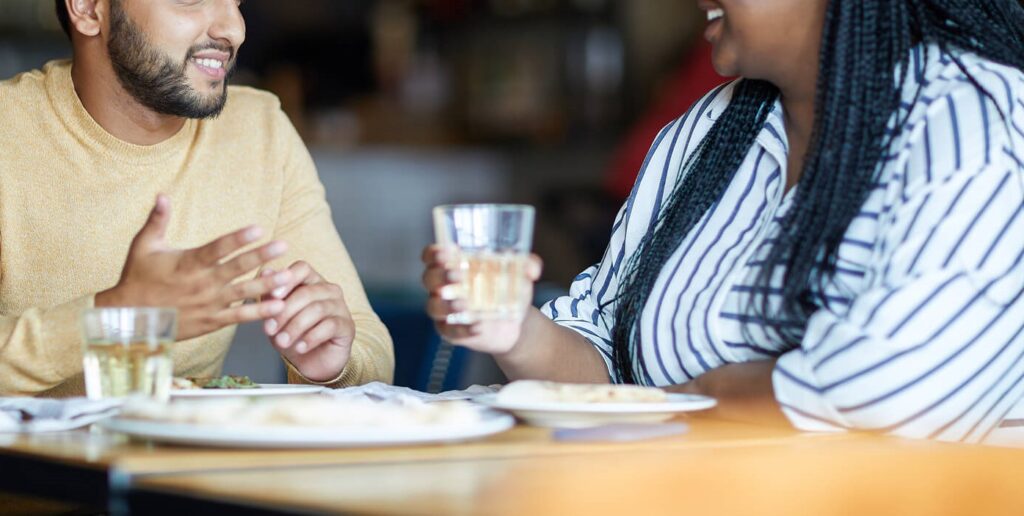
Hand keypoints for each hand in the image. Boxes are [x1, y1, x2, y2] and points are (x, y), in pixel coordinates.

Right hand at [96, 195, 292, 339]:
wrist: (130, 320)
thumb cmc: (137, 278)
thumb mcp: (143, 246)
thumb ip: (157, 220)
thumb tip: (162, 193)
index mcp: (188, 263)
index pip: (217, 248)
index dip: (238, 238)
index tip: (259, 228)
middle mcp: (201, 283)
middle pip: (237, 268)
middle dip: (262, 256)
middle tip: (284, 245)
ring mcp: (208, 304)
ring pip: (243, 293)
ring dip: (267, 284)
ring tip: (289, 276)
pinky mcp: (211, 321)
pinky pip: (239, 317)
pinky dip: (259, 312)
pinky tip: (279, 305)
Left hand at [261, 261, 354, 381]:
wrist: (311, 363)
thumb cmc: (293, 335)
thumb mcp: (276, 317)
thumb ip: (270, 295)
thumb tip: (266, 272)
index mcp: (311, 282)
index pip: (302, 268)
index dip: (287, 280)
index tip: (273, 296)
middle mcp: (329, 290)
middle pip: (307, 292)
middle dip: (285, 312)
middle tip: (269, 329)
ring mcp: (340, 307)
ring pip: (317, 309)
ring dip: (295, 327)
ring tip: (281, 342)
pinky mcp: (347, 326)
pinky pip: (330, 326)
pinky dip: (311, 338)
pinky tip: (300, 347)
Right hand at [421, 245, 542, 354]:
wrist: (515, 322)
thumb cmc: (508, 290)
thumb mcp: (519, 274)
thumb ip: (528, 265)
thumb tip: (533, 268)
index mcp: (453, 266)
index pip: (431, 256)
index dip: (433, 253)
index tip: (446, 251)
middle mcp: (444, 287)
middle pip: (429, 279)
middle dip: (440, 276)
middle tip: (458, 276)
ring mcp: (446, 311)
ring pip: (434, 307)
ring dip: (446, 305)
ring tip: (465, 305)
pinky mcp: (452, 332)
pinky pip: (450, 332)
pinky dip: (463, 330)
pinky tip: (478, 327)